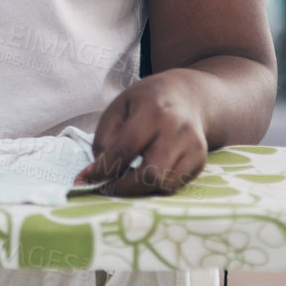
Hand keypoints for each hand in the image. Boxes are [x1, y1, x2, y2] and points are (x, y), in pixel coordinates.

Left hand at [72, 72, 208, 196]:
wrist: (188, 97)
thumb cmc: (146, 101)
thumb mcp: (118, 107)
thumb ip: (105, 136)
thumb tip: (98, 169)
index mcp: (153, 111)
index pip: (126, 148)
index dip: (104, 168)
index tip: (84, 179)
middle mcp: (178, 130)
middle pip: (151, 174)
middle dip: (123, 187)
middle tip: (105, 187)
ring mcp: (194, 147)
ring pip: (164, 185)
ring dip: (139, 188)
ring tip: (124, 178)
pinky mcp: (200, 161)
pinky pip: (174, 185)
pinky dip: (155, 185)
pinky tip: (144, 173)